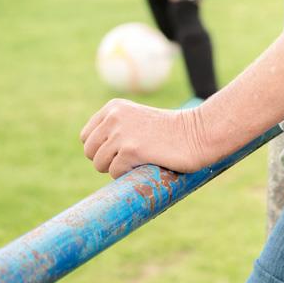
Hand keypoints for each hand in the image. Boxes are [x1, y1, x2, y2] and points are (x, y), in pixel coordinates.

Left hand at [80, 100, 208, 178]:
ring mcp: (121, 133)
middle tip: (129, 158)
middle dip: (105, 161)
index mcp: (113, 107)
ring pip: (99, 164)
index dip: (100, 149)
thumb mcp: (136, 120)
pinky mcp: (130, 150)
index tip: (119, 151)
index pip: (86, 136)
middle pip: (89, 151)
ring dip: (116, 168)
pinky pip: (114, 173)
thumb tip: (90, 151)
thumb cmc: (169, 132)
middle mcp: (113, 117)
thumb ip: (114, 128)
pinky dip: (128, 175)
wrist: (197, 134)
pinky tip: (146, 163)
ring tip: (139, 160)